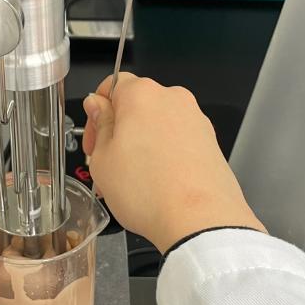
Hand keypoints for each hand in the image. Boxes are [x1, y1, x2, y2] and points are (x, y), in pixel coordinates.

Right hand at [82, 73, 264, 251]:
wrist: (199, 220)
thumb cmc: (149, 191)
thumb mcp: (103, 160)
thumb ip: (100, 126)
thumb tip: (97, 106)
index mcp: (142, 95)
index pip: (112, 85)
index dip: (97, 113)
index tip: (94, 138)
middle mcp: (173, 99)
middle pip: (136, 106)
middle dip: (119, 132)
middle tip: (107, 165)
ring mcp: (195, 120)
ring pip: (157, 126)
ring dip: (140, 146)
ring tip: (131, 182)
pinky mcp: (209, 143)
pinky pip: (177, 142)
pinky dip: (163, 156)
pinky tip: (154, 185)